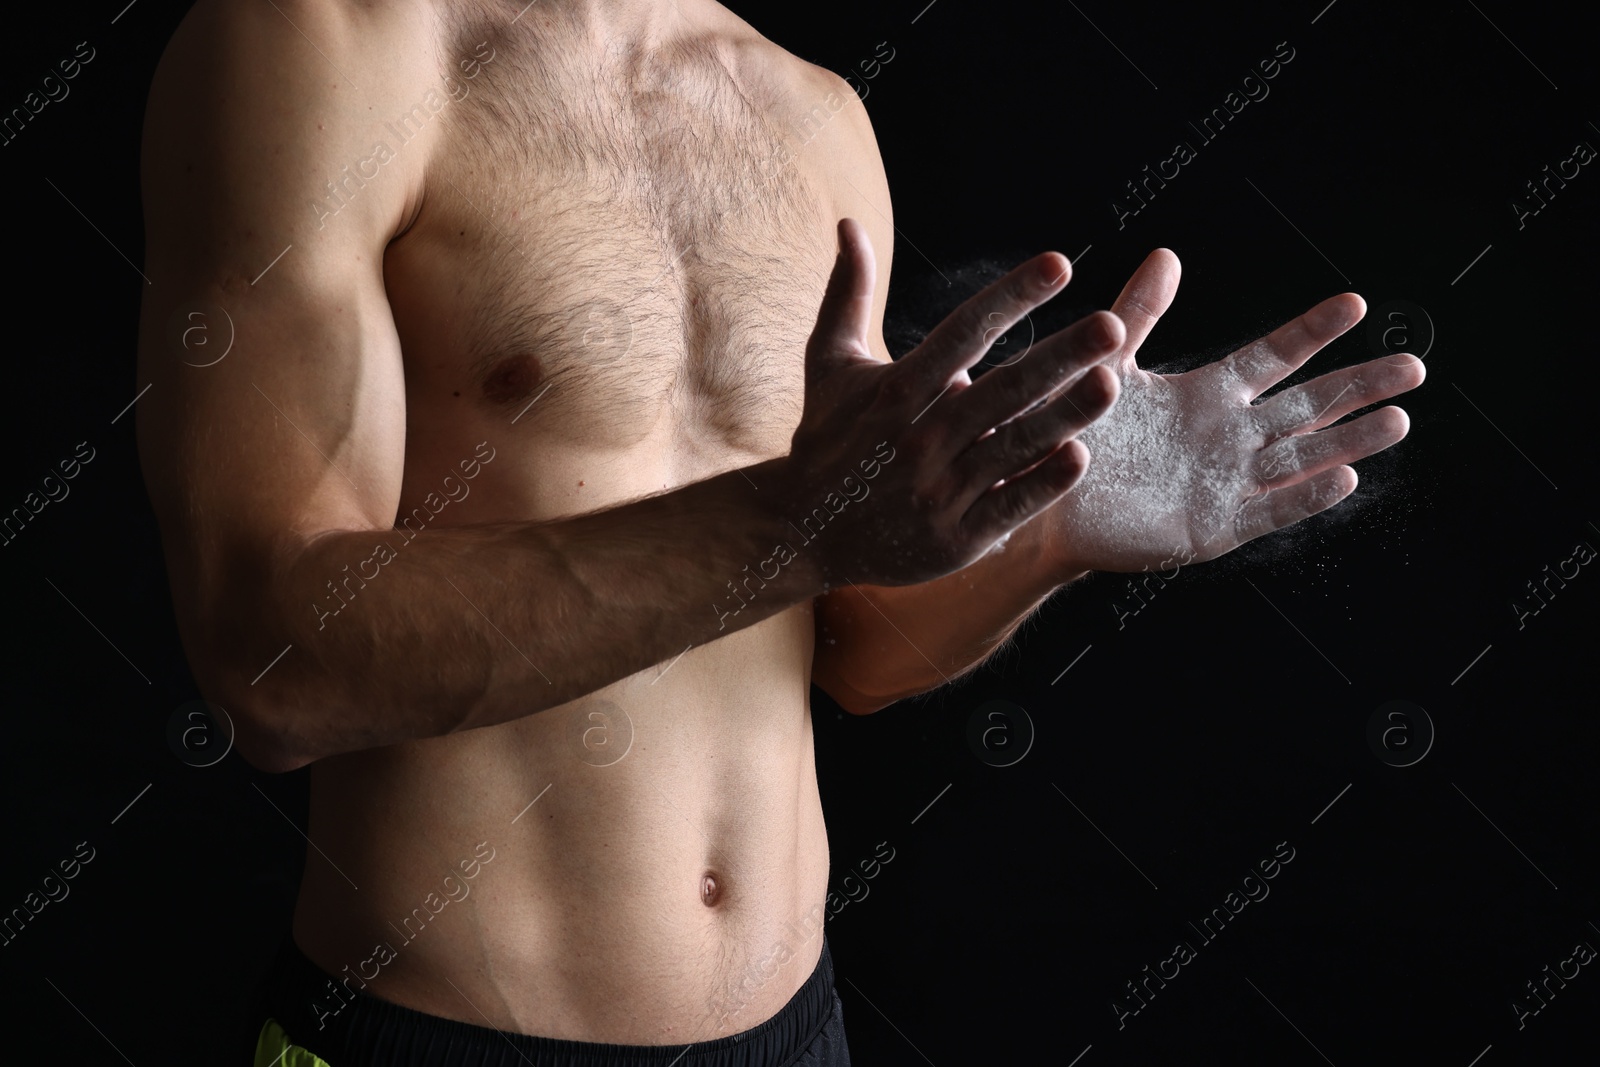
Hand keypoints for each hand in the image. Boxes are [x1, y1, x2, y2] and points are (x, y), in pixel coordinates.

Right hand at [784, 218, 1120, 586]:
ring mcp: (936, 491)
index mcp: (895, 390)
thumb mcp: (828, 363)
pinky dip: (1041, 485)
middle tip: (1113, 326)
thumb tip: (850, 222)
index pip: (963, 333)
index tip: (1060, 264)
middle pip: (999, 390)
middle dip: (1058, 358)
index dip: (1011, 297)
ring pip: (1010, 448)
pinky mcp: (951, 539)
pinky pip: (1005, 508)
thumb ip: (848, 293)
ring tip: (1111, 383)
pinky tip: (1080, 456)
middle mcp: (918, 438)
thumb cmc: (825, 439)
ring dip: (1064, 417)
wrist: (799, 532)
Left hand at [1047, 249, 1425, 574]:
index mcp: (1205, 396)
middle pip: (1307, 406)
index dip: (1312, 332)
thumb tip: (1166, 254)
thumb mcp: (1106, 365)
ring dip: (1350, 440)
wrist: (1041, 503)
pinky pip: (1267, 511)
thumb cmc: (1071, 434)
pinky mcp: (1212, 528)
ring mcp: (1226, 484)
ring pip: (1302, 459)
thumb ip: (1139, 315)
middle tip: (1415, 366)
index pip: (1272, 358)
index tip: (1356, 303)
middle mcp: (1227, 437)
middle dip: (1360, 386)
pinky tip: (1345, 478)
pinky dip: (1305, 497)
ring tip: (1399, 420)